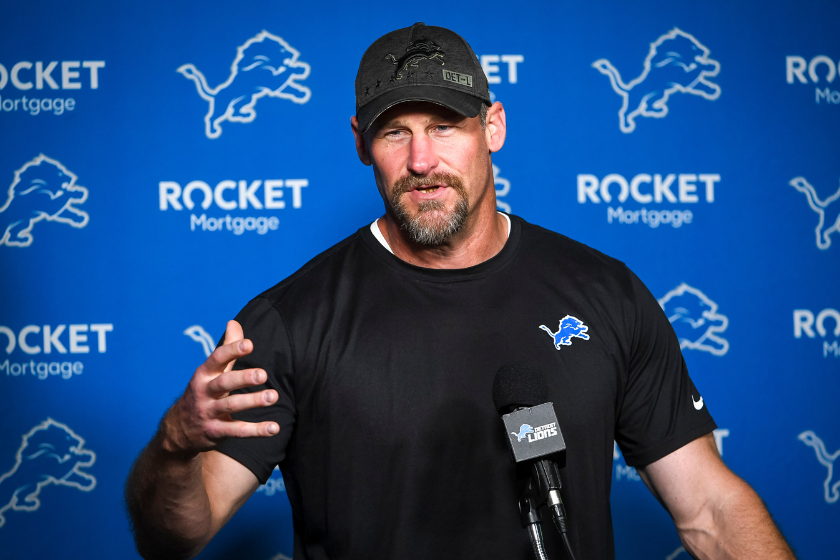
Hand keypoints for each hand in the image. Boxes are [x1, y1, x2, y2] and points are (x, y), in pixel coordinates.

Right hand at [161, 320, 278, 456]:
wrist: (179, 429)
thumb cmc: (203, 392)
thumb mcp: (211, 371)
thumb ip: (226, 348)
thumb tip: (234, 322)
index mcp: (204, 374)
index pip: (217, 359)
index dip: (232, 350)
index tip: (249, 344)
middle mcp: (204, 392)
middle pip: (224, 383)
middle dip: (243, 378)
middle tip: (263, 374)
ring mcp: (208, 413)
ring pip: (231, 406)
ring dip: (252, 401)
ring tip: (273, 396)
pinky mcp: (215, 432)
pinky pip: (236, 431)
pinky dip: (256, 430)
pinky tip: (274, 428)